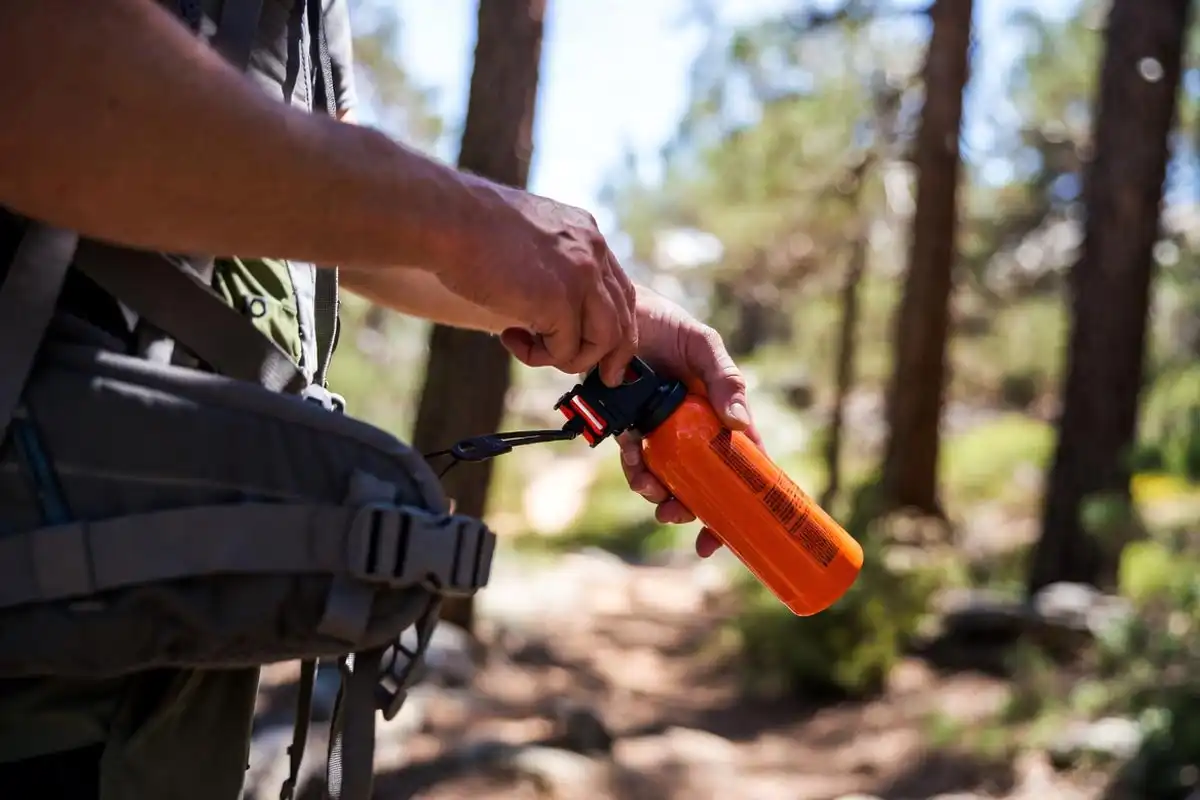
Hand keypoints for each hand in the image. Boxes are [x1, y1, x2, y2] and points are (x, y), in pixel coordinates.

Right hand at [436, 180, 637, 386]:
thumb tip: (553, 307)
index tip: (606, 350)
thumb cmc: (470, 229)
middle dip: (613, 356)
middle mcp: (593, 253)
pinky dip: (538, 357)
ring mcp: (580, 277)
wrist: (448, 219)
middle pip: (623, 319)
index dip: (617, 325)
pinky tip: (510, 337)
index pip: (620, 290)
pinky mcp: (559, 301)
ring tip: (533, 350)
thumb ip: (552, 265)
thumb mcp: (530, 238)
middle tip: (604, 378)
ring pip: (604, 341)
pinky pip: (566, 351)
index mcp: (587, 234)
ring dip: (571, 358)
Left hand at [616, 286, 764, 557]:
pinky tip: (632, 454)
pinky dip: (636, 467)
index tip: (736, 530)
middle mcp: (695, 428)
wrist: (613, 313)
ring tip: (651, 491)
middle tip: (675, 516)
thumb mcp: (702, 346)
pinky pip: (637, 461)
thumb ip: (725, 380)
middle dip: (693, 508)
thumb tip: (740, 426)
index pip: (744, 461)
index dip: (746, 499)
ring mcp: (663, 433)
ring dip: (660, 493)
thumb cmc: (665, 324)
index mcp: (721, 413)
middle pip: (704, 481)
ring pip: (668, 478)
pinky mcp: (631, 430)